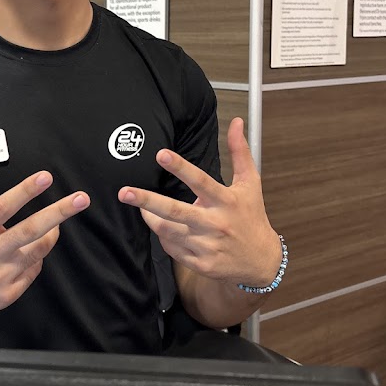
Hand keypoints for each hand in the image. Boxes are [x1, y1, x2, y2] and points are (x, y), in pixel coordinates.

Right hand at [0, 152, 89, 332]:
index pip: (3, 207)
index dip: (25, 191)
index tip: (45, 177)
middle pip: (30, 229)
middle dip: (58, 212)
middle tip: (81, 199)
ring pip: (37, 251)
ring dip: (51, 234)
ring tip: (56, 224)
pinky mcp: (6, 293)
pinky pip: (32, 271)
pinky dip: (36, 258)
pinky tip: (32, 250)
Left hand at [118, 118, 280, 286]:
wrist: (261, 261)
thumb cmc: (252, 216)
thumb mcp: (250, 183)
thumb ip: (240, 152)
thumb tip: (236, 122)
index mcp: (227, 201)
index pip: (201, 181)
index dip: (181, 167)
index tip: (161, 154)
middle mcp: (216, 223)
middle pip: (176, 211)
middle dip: (148, 201)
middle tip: (125, 192)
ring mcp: (207, 246)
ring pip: (168, 231)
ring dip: (151, 217)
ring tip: (143, 207)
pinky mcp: (201, 263)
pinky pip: (172, 248)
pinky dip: (164, 237)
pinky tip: (166, 228)